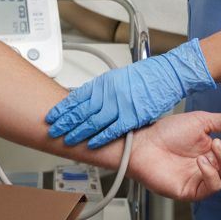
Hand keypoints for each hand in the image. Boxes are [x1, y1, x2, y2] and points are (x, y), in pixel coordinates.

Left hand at [47, 39, 215, 147]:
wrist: (167, 75)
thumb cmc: (146, 76)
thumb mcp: (118, 78)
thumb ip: (102, 90)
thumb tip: (86, 99)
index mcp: (104, 83)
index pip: (77, 96)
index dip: (63, 108)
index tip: (52, 115)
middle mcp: (109, 93)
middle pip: (81, 110)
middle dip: (65, 122)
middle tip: (52, 130)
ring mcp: (119, 105)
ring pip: (92, 121)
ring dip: (78, 132)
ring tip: (66, 140)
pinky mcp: (132, 116)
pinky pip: (112, 130)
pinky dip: (100, 138)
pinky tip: (91, 144)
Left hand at [126, 111, 220, 200]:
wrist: (143, 143)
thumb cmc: (168, 132)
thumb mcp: (202, 121)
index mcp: (217, 151)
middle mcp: (213, 167)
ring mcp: (203, 180)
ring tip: (213, 145)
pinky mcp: (193, 191)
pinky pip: (213, 187)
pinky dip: (212, 173)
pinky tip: (201, 161)